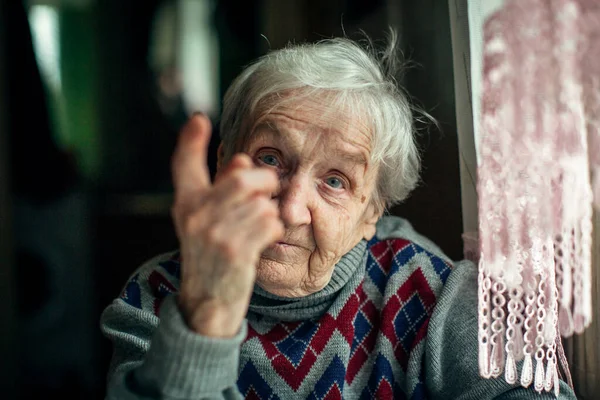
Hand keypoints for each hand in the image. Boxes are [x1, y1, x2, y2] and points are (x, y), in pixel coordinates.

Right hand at [171, 114, 283, 336]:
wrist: (207, 304)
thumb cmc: (212, 258)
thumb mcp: (208, 223)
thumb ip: (223, 191)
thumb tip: (243, 160)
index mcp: (185, 204)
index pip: (183, 165)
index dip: (190, 141)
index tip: (198, 118)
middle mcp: (195, 215)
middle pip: (241, 178)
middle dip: (264, 180)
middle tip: (269, 189)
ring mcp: (214, 233)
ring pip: (260, 202)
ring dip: (270, 211)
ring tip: (262, 225)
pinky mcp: (235, 251)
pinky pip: (269, 223)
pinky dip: (274, 229)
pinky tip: (264, 240)